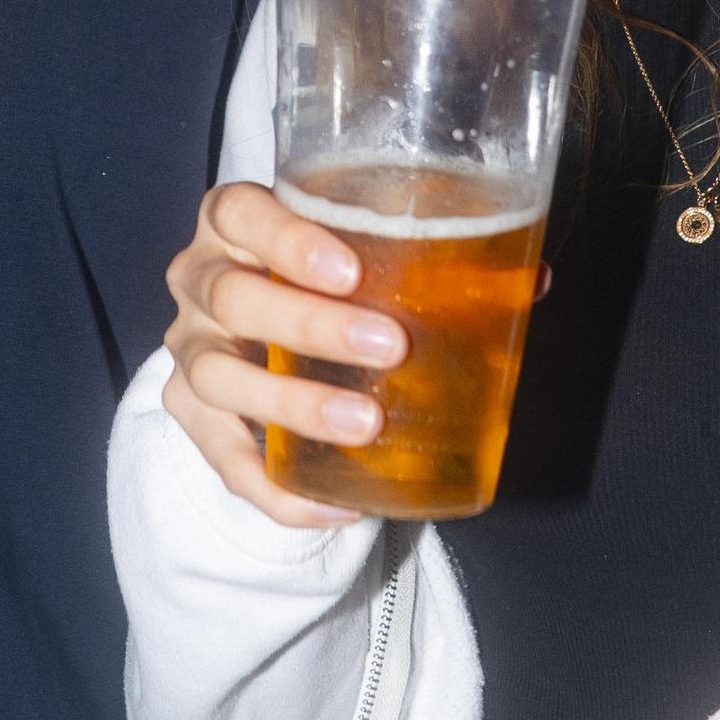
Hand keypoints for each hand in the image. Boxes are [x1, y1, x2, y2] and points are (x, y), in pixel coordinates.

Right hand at [160, 178, 407, 526]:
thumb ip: (435, 258)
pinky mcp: (191, 416)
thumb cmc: (324, 279)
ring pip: (218, 377)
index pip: (238, 211)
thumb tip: (529, 279)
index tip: (351, 270)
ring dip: (293, 404)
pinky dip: (277, 491)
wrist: (258, 333)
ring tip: (364, 425)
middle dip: (310, 325)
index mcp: (236, 224)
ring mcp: (190, 350)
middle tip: (390, 346)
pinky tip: (336, 508)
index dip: (287, 239)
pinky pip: (224, 462)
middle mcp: (199, 281)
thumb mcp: (363, 254)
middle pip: (232, 297)